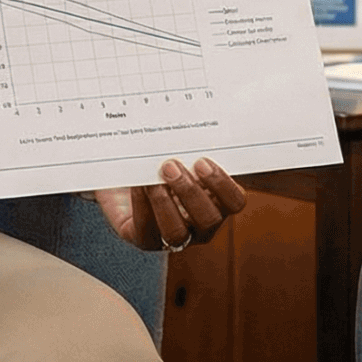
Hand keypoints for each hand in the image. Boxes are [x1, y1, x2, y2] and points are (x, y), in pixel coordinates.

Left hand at [97, 157, 248, 251]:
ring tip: (152, 180)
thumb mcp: (180, 152)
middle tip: (171, 166)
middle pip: (208, 220)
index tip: (202, 162)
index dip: (222, 185)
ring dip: (164, 203)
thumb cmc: (161, 159)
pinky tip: (137, 185)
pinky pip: (146, 230)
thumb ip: (191, 146)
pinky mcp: (144, 239)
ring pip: (177, 233)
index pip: (235, 201)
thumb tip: (191, 122)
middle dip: (190, 192)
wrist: (126, 172)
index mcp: (218, 200)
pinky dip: (142, 205)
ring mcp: (173, 236)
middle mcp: (200, 224)